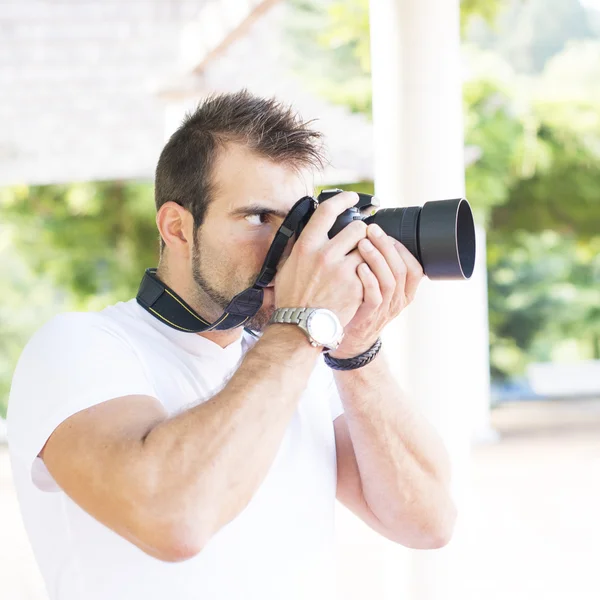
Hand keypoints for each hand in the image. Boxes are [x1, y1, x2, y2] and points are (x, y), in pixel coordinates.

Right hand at [274, 192, 367, 326]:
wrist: (302, 326)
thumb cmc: (292, 297)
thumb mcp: (286, 266)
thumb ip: (298, 245)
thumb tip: (306, 226)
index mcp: (306, 246)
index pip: (327, 211)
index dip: (343, 200)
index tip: (351, 198)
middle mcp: (325, 255)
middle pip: (357, 228)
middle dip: (362, 233)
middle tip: (360, 240)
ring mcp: (342, 271)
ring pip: (368, 248)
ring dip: (368, 252)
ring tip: (361, 261)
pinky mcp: (356, 286)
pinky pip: (370, 270)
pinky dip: (368, 273)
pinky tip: (360, 280)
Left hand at [328, 223, 424, 358]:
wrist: (348, 339)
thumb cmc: (360, 306)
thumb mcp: (378, 289)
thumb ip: (382, 269)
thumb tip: (376, 238)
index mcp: (405, 293)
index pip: (415, 268)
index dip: (401, 248)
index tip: (386, 233)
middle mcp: (398, 302)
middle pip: (401, 270)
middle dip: (387, 246)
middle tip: (372, 230)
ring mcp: (384, 310)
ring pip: (390, 281)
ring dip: (377, 258)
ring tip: (362, 243)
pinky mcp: (368, 316)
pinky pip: (374, 296)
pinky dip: (368, 279)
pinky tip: (358, 266)